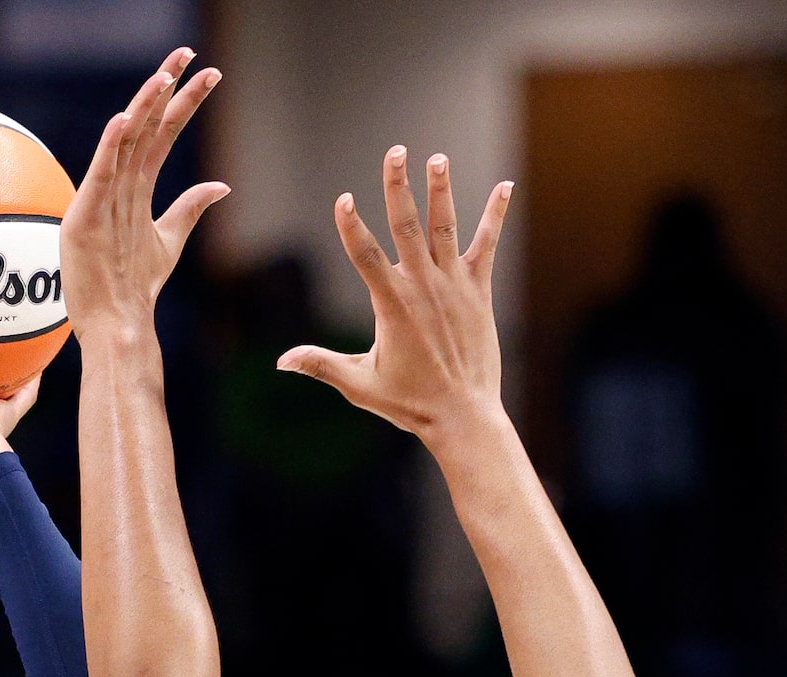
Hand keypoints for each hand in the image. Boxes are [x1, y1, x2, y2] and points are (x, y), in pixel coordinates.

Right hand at [60, 52, 226, 342]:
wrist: (117, 325)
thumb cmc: (135, 287)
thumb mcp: (168, 241)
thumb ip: (189, 209)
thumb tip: (222, 185)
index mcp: (135, 190)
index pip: (161, 135)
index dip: (182, 103)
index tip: (206, 74)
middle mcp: (117, 188)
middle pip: (145, 128)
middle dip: (166, 89)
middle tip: (188, 54)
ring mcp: (100, 202)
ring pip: (125, 145)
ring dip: (143, 108)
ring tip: (164, 75)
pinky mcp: (84, 221)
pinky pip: (100, 178)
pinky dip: (110, 149)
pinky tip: (123, 120)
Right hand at [277, 147, 512, 443]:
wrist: (463, 413)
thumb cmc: (409, 402)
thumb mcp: (359, 384)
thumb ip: (321, 365)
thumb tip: (281, 362)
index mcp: (391, 304)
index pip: (365, 254)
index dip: (351, 225)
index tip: (344, 199)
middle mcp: (423, 286)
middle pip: (406, 225)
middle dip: (399, 186)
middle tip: (396, 152)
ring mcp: (454, 285)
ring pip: (445, 227)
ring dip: (440, 190)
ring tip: (437, 158)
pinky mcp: (478, 290)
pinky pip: (486, 245)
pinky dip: (495, 215)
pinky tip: (505, 187)